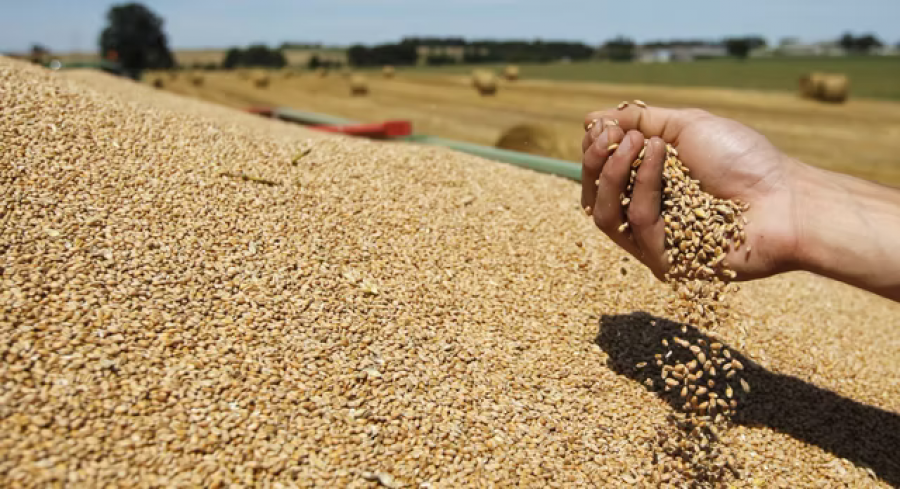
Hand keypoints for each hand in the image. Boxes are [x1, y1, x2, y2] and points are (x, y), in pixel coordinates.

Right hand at [580, 104, 804, 280]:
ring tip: (638, 143)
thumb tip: (590, 118)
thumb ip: (640, 122)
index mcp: (648, 188)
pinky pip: (640, 225)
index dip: (594, 151)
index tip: (603, 127)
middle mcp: (646, 217)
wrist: (788, 197)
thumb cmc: (746, 160)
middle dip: (595, 162)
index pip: (600, 176)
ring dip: (614, 173)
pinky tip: (661, 157)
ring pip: (606, 215)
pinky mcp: (667, 262)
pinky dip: (645, 186)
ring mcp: (654, 243)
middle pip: (595, 197)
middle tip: (611, 135)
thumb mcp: (687, 126)